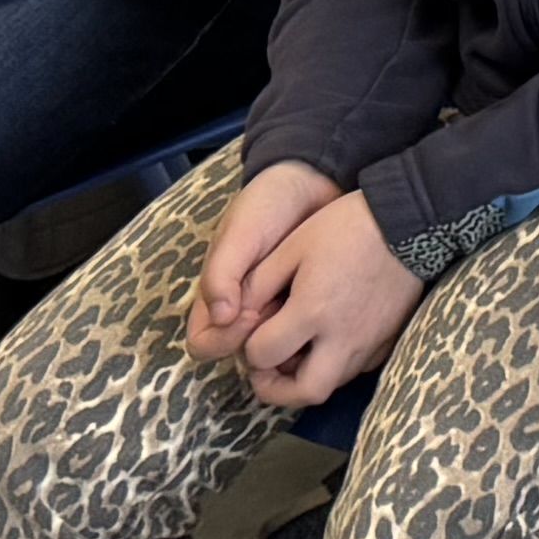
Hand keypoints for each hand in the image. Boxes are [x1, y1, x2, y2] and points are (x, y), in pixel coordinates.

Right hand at [186, 160, 349, 367]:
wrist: (314, 184)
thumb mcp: (240, 234)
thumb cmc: (267, 206)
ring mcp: (279, 312)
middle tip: (287, 313)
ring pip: (278, 351)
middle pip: (244, 354)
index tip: (250, 315)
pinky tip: (332, 317)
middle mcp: (244, 311)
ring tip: (312, 315)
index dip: (222, 340)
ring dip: (292, 343)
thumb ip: (223, 273)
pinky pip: (308, 335)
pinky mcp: (310, 308)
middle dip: (262, 344)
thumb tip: (222, 318)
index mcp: (218, 297)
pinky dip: (316, 332)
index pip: (206, 343)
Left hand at [229, 187, 428, 408]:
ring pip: (333, 384)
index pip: (263, 355)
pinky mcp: (390, 339)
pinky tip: (330, 339)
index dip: (248, 348)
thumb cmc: (346, 227)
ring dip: (305, 376)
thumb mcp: (291, 246)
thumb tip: (238, 316)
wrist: (411, 223)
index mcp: (312, 312)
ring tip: (296, 350)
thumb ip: (257, 285)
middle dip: (276, 390)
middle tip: (267, 368)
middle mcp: (343, 337)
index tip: (253, 330)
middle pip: (304, 393)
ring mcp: (370, 342)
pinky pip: (357, 368)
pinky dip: (336, 363)